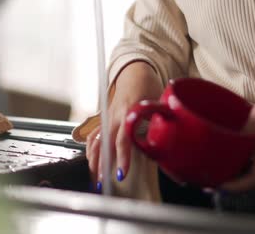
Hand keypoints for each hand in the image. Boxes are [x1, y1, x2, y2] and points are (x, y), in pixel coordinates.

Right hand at [85, 61, 162, 190]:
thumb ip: (158, 122)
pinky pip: (94, 134)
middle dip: (103, 164)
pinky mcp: (105, 118)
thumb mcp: (157, 102)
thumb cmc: (148, 86)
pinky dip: (91, 149)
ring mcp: (107, 116)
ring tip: (95, 177)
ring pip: (95, 140)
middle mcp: (114, 116)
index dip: (122, 158)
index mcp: (128, 112)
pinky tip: (91, 161)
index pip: (123, 140)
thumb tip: (164, 142)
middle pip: (105, 144)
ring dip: (94, 159)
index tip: (122, 173)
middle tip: (102, 182)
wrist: (135, 72)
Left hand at [221, 86, 254, 191]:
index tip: (220, 185)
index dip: (237, 186)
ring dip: (243, 166)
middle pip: (254, 177)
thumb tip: (230, 141)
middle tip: (213, 171)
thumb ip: (248, 128)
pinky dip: (252, 158)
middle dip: (235, 177)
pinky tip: (242, 148)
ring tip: (223, 158)